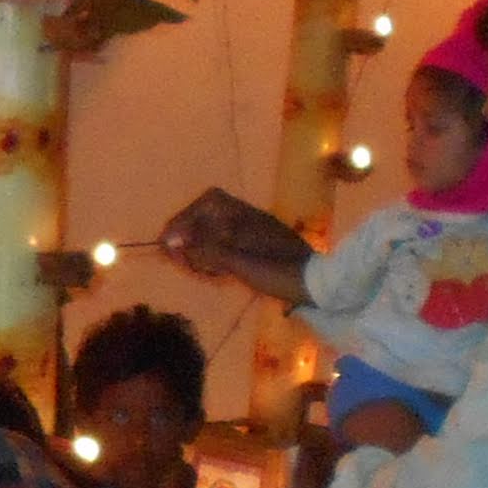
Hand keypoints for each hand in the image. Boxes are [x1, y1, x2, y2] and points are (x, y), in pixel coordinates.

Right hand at [161, 187, 305, 295]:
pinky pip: (230, 241)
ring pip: (220, 228)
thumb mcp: (238, 261)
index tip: (168, 240)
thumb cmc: (278, 271)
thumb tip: (173, 240)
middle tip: (172, 251)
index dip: (184, 218)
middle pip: (211, 213)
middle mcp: (251, 218)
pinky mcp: (262, 247)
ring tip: (188, 261)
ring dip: (201, 241)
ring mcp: (258, 232)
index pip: (207, 202)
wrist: (319, 285)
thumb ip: (205, 248)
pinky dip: (215, 252)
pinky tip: (212, 268)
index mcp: (245, 216)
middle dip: (189, 230)